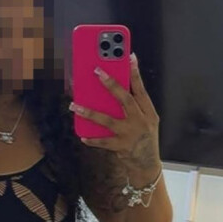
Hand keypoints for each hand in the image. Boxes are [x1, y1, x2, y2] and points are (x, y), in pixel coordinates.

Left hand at [69, 53, 160, 174]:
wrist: (147, 165)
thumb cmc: (144, 140)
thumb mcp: (146, 121)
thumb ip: (134, 107)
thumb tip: (115, 88)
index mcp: (148, 113)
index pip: (142, 90)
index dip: (135, 74)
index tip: (129, 57)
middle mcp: (140, 122)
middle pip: (125, 99)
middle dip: (111, 84)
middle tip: (97, 71)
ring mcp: (130, 134)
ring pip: (107, 120)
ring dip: (89, 112)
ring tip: (74, 105)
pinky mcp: (121, 147)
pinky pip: (103, 141)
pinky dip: (92, 139)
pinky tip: (83, 135)